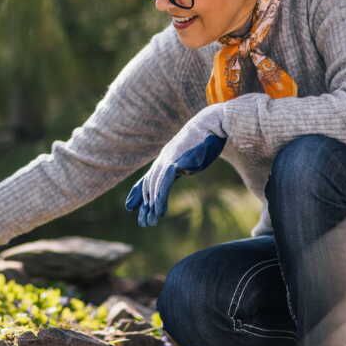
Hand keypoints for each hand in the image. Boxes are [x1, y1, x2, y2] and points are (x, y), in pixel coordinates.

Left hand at [125, 104, 227, 226]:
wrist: (213, 123)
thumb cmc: (207, 139)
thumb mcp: (192, 153)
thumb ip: (184, 162)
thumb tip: (183, 169)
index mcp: (167, 157)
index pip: (149, 177)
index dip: (139, 192)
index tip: (132, 206)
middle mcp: (164, 158)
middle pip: (149, 183)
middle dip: (145, 204)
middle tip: (144, 222)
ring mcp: (168, 159)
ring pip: (154, 185)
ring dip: (152, 205)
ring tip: (151, 220)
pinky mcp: (176, 161)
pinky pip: (164, 183)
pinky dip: (160, 197)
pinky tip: (158, 209)